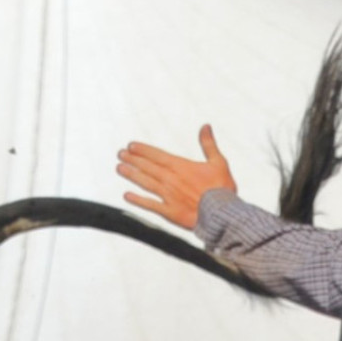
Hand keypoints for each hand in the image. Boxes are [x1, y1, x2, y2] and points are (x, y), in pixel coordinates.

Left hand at [117, 125, 235, 230]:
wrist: (222, 214)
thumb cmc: (222, 189)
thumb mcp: (218, 162)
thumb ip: (209, 144)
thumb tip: (205, 126)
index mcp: (181, 166)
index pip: (157, 155)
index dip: (142, 150)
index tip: (130, 146)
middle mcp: (171, 179)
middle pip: (147, 167)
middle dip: (132, 159)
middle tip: (120, 154)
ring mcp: (168, 196)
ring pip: (145, 183)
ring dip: (131, 175)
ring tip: (119, 169)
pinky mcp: (169, 212)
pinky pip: (150, 205)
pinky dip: (137, 200)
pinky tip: (127, 196)